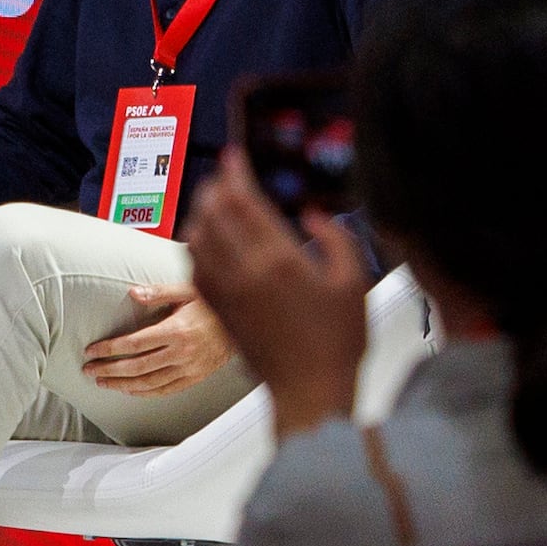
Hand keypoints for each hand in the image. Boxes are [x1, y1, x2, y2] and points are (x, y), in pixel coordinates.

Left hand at [79, 291, 236, 398]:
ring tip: (103, 382)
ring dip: (122, 384)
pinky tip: (129, 390)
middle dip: (109, 369)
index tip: (91, 351)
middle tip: (89, 370)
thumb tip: (133, 293)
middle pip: (137, 367)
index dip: (109, 348)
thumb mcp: (187, 291)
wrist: (246, 323)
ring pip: (150, 382)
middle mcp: (182, 353)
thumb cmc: (213, 305)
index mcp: (177, 331)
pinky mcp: (196, 377)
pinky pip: (167, 390)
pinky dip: (146, 392)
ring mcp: (190, 368)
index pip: (134, 344)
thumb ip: (159, 292)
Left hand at [186, 152, 371, 435]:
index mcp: (281, 260)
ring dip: (200, 211)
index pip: (246, 202)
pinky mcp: (216, 309)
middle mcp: (246, 271)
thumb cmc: (339, 339)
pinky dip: (194, 242)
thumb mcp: (353, 283)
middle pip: (215, 213)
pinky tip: (204, 237)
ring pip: (197, 237)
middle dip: (215, 187)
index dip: (236, 174)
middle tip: (224, 175)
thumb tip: (311, 214)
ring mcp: (226, 291)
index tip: (234, 156)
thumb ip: (335, 241)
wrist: (310, 388)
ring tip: (212, 200)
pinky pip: (194, 265)